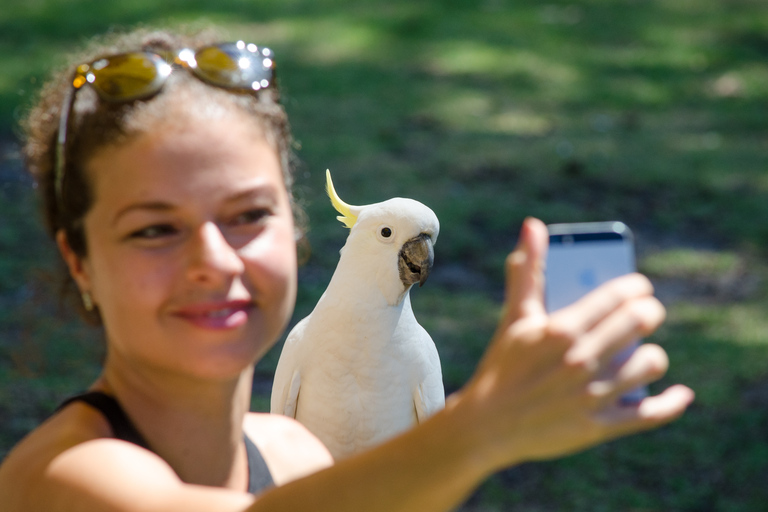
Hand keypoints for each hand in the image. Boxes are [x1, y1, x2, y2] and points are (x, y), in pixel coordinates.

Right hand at [454, 217, 693, 472]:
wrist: (486, 425)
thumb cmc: (502, 365)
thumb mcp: (515, 317)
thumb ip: (528, 271)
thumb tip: (533, 225)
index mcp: (561, 329)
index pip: (617, 296)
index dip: (637, 286)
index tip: (640, 287)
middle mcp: (580, 360)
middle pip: (639, 323)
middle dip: (650, 312)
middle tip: (647, 313)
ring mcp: (591, 395)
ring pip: (649, 364)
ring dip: (652, 354)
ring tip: (643, 352)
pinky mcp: (598, 427)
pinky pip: (649, 414)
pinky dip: (672, 403)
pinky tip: (681, 394)